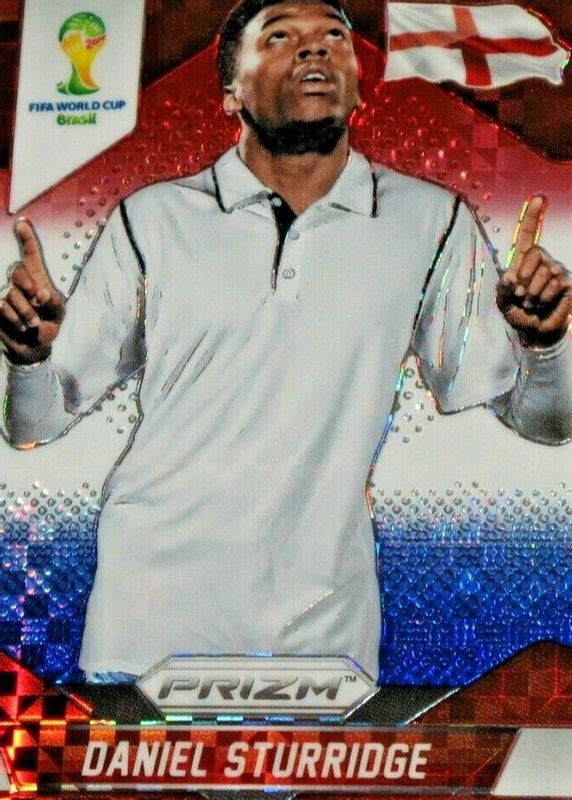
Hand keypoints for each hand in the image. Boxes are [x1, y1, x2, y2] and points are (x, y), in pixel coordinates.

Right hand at [0, 220, 64, 363]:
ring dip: (26, 312)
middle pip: (18, 272)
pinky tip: (22, 327)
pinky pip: (3, 308)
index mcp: (38, 279)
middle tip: (37, 299)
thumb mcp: (58, 314)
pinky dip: (16, 320)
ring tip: (33, 323)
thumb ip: (53, 302)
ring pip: (12, 294)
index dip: (27, 240)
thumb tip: (41, 293)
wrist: (34, 348)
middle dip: (27, 284)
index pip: (31, 256)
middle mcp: (21, 283)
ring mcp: (7, 295)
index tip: (22, 224)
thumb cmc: (49, 324)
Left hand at [497, 196, 570, 347]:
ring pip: (546, 270)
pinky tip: (541, 305)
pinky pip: (556, 283)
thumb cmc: (516, 314)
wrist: (532, 331)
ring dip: (533, 291)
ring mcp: (556, 271)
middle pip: (536, 253)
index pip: (529, 235)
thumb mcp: (503, 302)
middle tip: (519, 295)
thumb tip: (510, 277)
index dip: (532, 217)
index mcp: (523, 261)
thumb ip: (503, 289)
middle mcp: (542, 262)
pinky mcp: (566, 284)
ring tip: (529, 303)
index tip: (538, 199)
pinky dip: (544, 297)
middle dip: (524, 275)